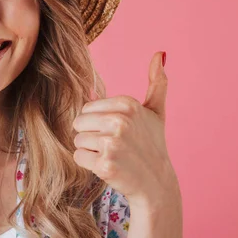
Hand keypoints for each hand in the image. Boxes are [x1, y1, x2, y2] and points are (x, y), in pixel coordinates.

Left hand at [72, 51, 178, 207]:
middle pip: (78, 123)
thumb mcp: (156, 112)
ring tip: (112, 156)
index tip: (118, 132)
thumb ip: (157, 83)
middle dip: (91, 135)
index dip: (98, 122)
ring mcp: (112, 143)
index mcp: (127, 104)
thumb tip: (159, 54)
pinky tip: (108, 167)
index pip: (87, 108)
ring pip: (77, 140)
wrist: (156, 184)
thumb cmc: (152, 145)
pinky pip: (78, 157)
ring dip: (90, 151)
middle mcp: (120, 121)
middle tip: (113, 146)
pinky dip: (89, 165)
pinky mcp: (105, 164)